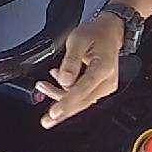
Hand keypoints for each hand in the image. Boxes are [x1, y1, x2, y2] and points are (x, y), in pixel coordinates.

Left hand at [34, 13, 123, 128]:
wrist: (109, 32)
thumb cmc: (96, 34)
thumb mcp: (78, 40)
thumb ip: (70, 61)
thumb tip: (64, 81)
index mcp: (104, 67)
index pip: (84, 90)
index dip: (67, 102)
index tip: (54, 112)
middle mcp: (107, 81)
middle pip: (83, 101)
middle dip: (63, 110)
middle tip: (46, 120)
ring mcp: (104, 86)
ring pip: (80, 100)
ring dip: (60, 98)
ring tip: (42, 88)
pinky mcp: (99, 88)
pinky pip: (82, 96)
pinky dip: (66, 94)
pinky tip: (54, 86)